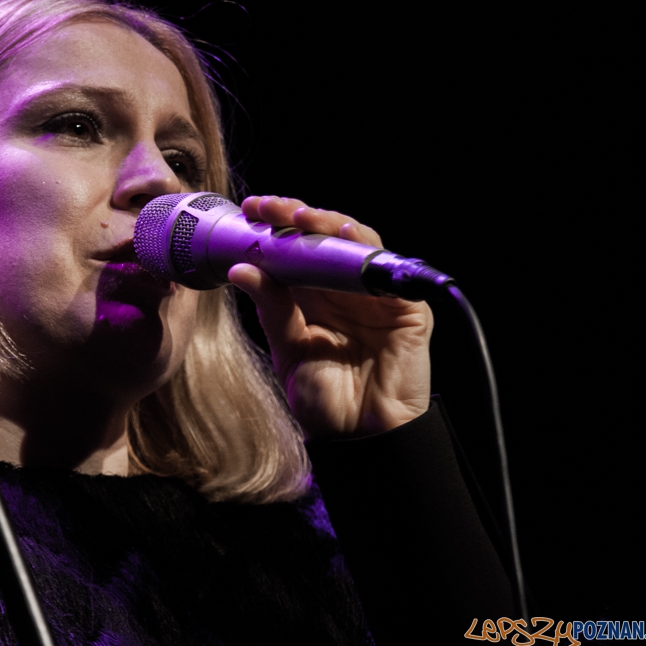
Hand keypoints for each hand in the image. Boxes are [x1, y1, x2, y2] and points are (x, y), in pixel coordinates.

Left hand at [228, 195, 432, 437]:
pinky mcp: (405, 308)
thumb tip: (240, 268)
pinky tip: (344, 234)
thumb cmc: (323, 399)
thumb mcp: (288, 348)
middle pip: (323, 238)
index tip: (249, 211)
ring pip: (354, 244)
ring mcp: (375, 296)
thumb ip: (272, 308)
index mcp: (314, 296)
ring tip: (299, 215)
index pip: (296, 249)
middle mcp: (344, 289)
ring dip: (327, 224)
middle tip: (267, 206)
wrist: (358, 439)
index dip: (275, 227)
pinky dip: (366, 249)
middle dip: (296, 216)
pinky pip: (387, 270)